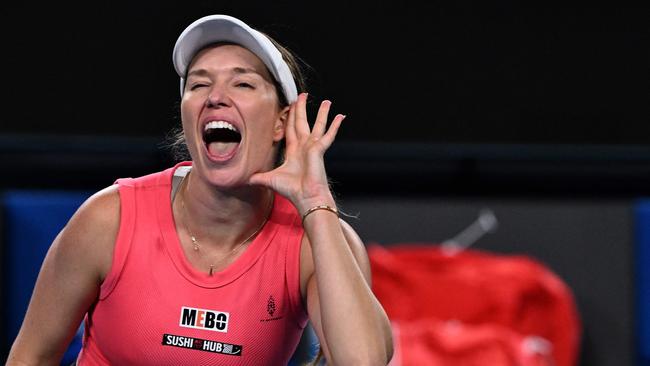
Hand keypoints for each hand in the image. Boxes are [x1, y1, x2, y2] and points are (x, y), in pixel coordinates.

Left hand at [249, 93, 344, 212]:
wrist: (305, 197)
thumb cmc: (291, 190)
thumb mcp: (269, 180)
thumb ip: (258, 177)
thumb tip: (244, 179)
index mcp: (293, 151)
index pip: (290, 129)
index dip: (289, 117)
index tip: (290, 106)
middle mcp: (304, 147)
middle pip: (301, 122)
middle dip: (301, 108)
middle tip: (302, 95)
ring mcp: (313, 147)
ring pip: (318, 125)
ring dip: (322, 113)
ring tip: (327, 101)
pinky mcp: (319, 149)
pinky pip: (329, 134)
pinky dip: (335, 125)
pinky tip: (341, 116)